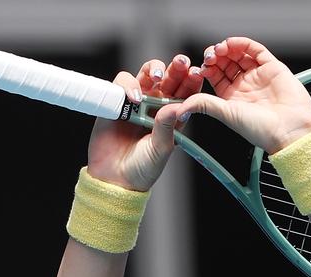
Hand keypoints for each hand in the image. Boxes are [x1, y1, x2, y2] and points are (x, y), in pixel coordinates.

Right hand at [86, 53, 203, 190]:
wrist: (115, 179)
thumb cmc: (142, 169)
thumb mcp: (160, 149)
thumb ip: (166, 127)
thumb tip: (175, 105)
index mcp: (171, 118)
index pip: (184, 94)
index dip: (190, 82)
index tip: (195, 75)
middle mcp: (155, 106)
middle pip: (168, 79)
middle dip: (175, 68)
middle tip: (182, 63)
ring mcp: (136, 102)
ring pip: (146, 75)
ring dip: (154, 69)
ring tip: (158, 76)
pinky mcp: (116, 101)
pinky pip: (123, 83)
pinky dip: (129, 85)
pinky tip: (135, 97)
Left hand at [172, 37, 310, 153]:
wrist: (289, 130)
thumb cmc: (261, 130)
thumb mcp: (226, 114)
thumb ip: (203, 105)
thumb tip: (180, 108)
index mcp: (232, 100)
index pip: (215, 77)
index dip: (207, 69)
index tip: (200, 67)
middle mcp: (244, 87)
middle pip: (226, 63)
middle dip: (215, 56)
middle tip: (210, 56)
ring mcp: (258, 76)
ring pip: (239, 54)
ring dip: (227, 48)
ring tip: (220, 49)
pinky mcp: (272, 67)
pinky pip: (255, 49)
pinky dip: (242, 43)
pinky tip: (232, 43)